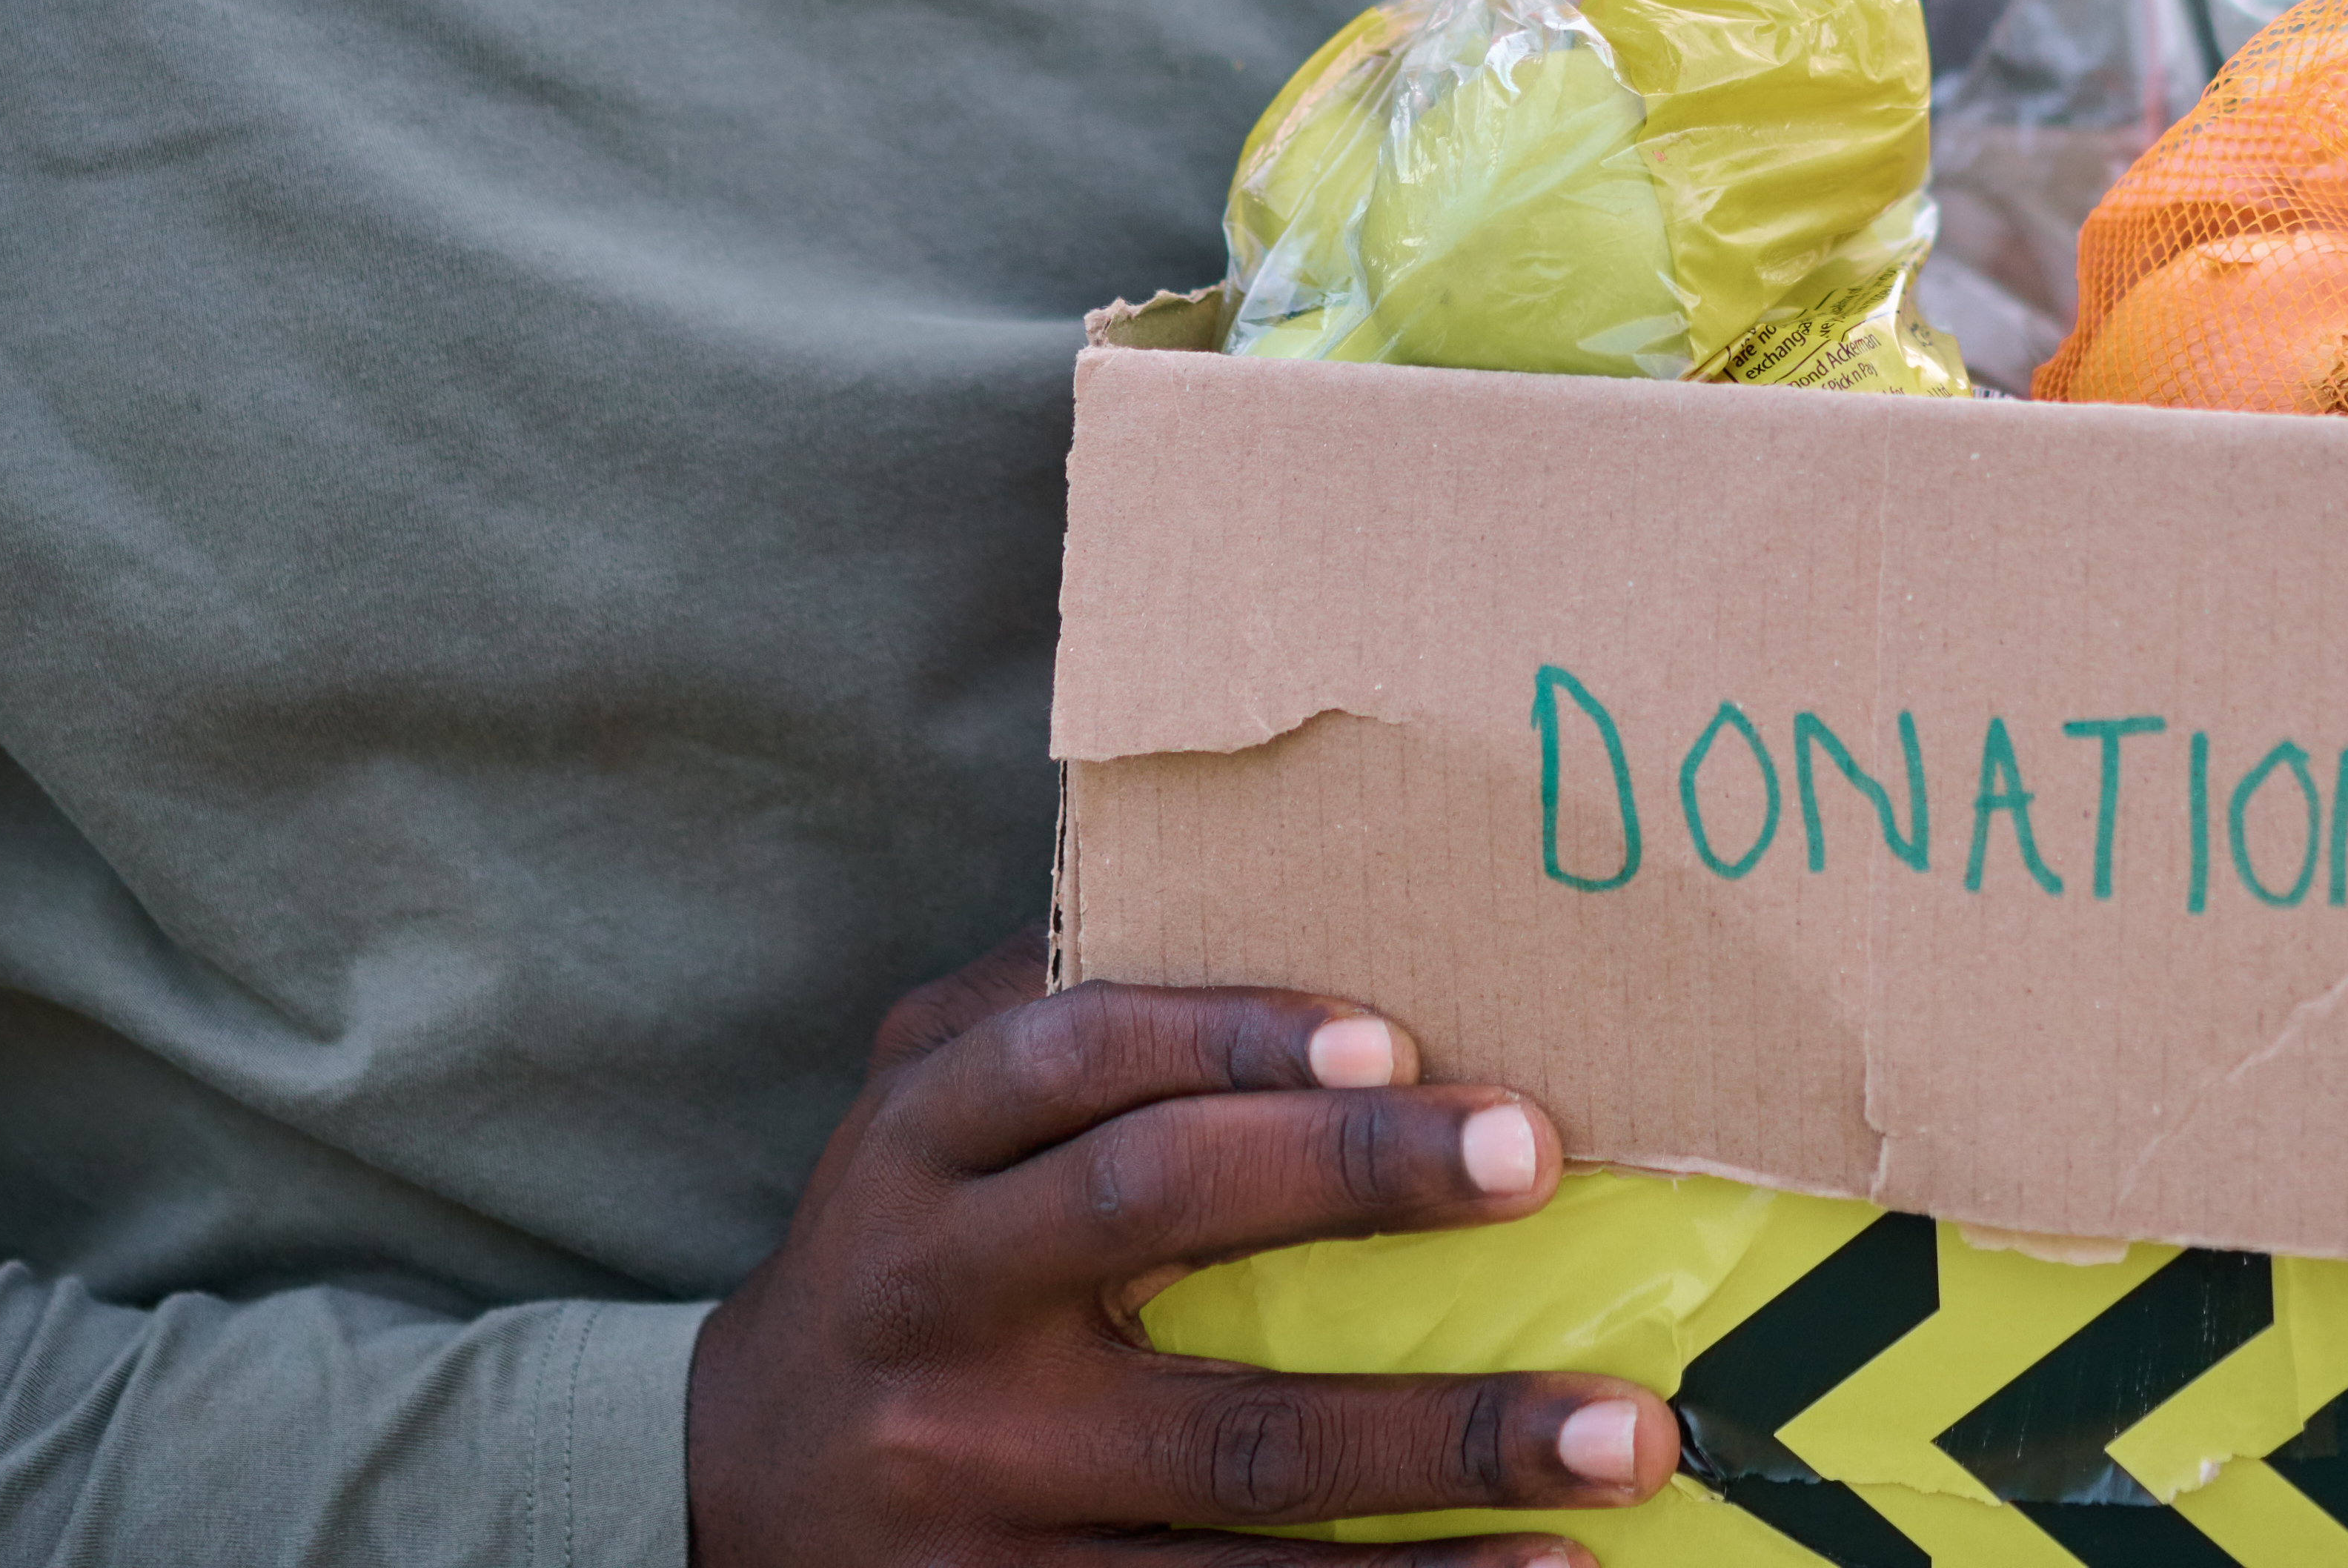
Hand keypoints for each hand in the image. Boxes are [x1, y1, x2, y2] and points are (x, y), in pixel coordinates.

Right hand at [685, 936, 1671, 1567]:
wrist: (726, 1481)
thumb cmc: (894, 1244)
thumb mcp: (920, 1097)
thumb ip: (1056, 997)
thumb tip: (1256, 867)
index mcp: (920, 1141)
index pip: (1077, 1056)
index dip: (1229, 1033)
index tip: (1392, 1030)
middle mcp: (936, 1294)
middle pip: (1154, 1216)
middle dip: (1356, 1181)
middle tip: (1539, 1159)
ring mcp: (976, 1476)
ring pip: (1230, 1457)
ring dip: (1442, 1447)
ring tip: (1621, 1435)